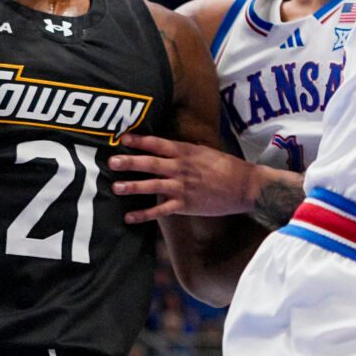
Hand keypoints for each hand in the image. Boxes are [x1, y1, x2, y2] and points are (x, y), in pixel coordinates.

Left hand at [107, 133, 259, 221]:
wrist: (245, 186)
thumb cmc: (228, 167)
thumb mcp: (206, 152)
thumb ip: (186, 152)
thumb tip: (169, 149)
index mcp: (187, 153)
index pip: (159, 144)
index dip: (140, 140)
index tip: (123, 138)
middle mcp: (181, 168)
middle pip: (151, 163)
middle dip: (130, 162)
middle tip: (111, 161)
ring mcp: (182, 187)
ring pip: (152, 186)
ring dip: (132, 186)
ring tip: (115, 187)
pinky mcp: (184, 205)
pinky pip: (160, 211)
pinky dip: (144, 214)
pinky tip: (129, 217)